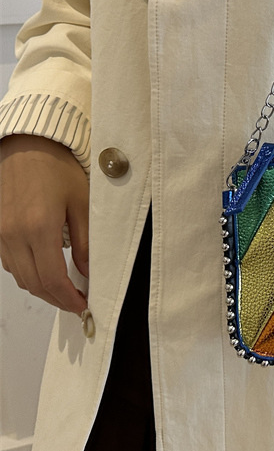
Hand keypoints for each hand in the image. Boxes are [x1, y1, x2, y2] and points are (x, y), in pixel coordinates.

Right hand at [0, 135, 88, 313]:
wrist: (27, 146)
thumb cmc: (56, 168)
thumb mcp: (82, 203)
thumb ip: (86, 241)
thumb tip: (88, 271)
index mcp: (39, 228)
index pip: (53, 279)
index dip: (68, 298)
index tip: (82, 304)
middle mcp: (14, 235)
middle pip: (34, 284)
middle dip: (56, 299)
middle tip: (76, 302)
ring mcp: (0, 234)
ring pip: (19, 276)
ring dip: (41, 288)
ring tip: (64, 289)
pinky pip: (9, 263)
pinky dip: (27, 273)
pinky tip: (45, 269)